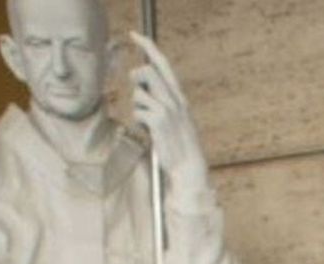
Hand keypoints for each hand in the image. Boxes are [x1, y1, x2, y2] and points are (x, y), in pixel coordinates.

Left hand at [126, 32, 210, 197]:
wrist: (190, 167)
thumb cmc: (180, 145)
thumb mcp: (176, 119)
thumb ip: (163, 101)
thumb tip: (141, 86)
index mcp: (179, 97)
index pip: (163, 64)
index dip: (148, 46)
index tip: (133, 35)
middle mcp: (175, 99)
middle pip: (146, 71)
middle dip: (136, 78)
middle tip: (139, 92)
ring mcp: (167, 109)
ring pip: (138, 93)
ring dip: (137, 107)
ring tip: (148, 122)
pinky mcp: (159, 121)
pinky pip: (137, 111)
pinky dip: (139, 122)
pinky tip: (150, 132)